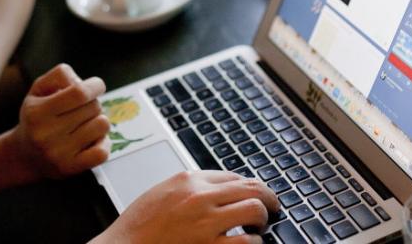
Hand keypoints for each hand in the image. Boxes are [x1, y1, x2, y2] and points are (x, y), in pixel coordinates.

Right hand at [13, 63, 109, 177]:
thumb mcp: (39, 88)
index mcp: (37, 112)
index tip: (96, 85)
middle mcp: (46, 134)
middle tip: (82, 109)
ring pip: (102, 126)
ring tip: (85, 123)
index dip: (95, 85)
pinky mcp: (70, 168)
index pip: (79, 93)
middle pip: (93, 107)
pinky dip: (103, 142)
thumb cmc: (37, 115)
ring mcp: (58, 154)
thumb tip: (81, 82)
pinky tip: (92, 139)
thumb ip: (60, 75)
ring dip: (99, 121)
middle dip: (93, 102)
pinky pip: (102, 152)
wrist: (24, 154)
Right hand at [92, 171, 279, 243]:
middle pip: (251, 187)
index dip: (249, 186)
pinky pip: (246, 243)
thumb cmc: (138, 225)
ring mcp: (205, 223)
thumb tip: (218, 187)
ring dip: (261, 221)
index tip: (255, 194)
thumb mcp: (162, 192)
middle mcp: (200, 196)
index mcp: (188, 179)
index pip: (234, 175)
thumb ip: (189, 187)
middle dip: (268, 198)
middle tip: (273, 208)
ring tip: (256, 229)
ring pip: (255, 211)